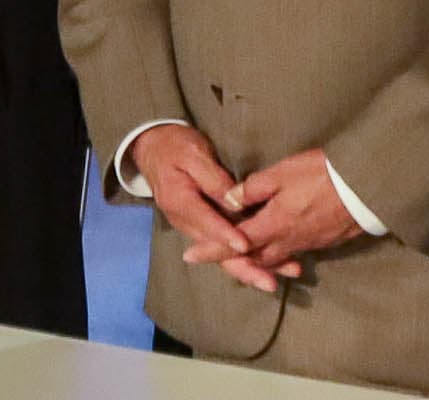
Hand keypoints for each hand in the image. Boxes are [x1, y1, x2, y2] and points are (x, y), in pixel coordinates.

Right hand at [132, 123, 297, 293]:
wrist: (154, 147)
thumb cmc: (175, 146)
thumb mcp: (194, 154)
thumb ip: (214, 178)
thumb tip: (235, 202)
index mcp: (178, 200)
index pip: (205, 221)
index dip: (226, 234)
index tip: (247, 245)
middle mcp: (183, 220)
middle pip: (214, 249)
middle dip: (243, 267)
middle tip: (268, 283)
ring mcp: (192, 226)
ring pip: (219, 254)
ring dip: (247, 269)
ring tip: (273, 282)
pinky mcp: (201, 227)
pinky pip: (221, 247)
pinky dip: (243, 260)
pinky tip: (266, 268)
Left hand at [222, 148, 363, 270]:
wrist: (366, 188)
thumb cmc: (321, 176)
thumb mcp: (281, 174)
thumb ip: (252, 189)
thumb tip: (228, 201)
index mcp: (275, 224)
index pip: (236, 242)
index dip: (212, 250)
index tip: (190, 257)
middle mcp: (290, 240)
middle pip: (256, 257)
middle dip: (233, 260)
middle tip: (213, 258)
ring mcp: (309, 243)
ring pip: (276, 258)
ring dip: (257, 261)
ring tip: (241, 257)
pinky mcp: (324, 241)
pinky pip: (293, 253)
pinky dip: (278, 256)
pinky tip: (275, 249)